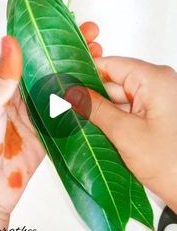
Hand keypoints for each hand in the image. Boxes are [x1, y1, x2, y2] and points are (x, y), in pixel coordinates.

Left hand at [0, 22, 101, 221]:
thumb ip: (1, 79)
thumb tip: (11, 41)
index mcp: (3, 86)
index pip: (31, 56)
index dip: (51, 41)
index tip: (73, 27)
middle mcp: (21, 99)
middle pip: (51, 71)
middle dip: (72, 55)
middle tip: (95, 41)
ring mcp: (36, 118)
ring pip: (62, 92)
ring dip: (80, 77)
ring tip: (101, 63)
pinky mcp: (48, 137)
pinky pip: (67, 118)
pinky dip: (81, 107)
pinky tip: (97, 95)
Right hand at [65, 57, 176, 212]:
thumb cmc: (174, 165)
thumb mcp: (125, 134)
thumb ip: (95, 110)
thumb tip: (73, 93)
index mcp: (155, 79)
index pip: (110, 65)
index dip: (84, 74)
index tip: (64, 85)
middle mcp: (159, 86)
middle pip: (113, 83)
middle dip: (91, 99)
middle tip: (67, 111)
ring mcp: (158, 103)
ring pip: (119, 100)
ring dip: (101, 114)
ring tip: (80, 126)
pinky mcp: (157, 118)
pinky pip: (129, 113)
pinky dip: (113, 122)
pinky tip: (98, 133)